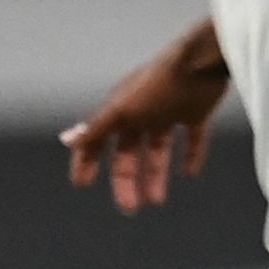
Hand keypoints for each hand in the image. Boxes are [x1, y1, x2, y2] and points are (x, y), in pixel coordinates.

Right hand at [61, 30, 228, 214]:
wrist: (202, 60)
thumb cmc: (158, 84)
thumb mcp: (123, 110)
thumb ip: (96, 127)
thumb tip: (66, 140)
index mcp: (119, 109)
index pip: (97, 139)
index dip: (87, 160)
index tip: (82, 184)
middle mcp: (140, 111)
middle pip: (128, 152)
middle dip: (125, 180)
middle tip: (129, 208)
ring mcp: (168, 110)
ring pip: (157, 149)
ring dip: (155, 174)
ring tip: (157, 201)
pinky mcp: (195, 109)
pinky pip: (192, 138)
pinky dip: (191, 156)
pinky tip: (190, 174)